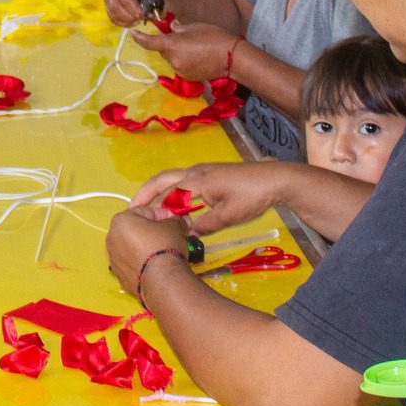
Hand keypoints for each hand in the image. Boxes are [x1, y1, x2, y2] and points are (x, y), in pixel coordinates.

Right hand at [103, 0, 144, 25]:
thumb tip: (155, 15)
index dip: (134, 10)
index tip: (143, 16)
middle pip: (116, 6)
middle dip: (129, 17)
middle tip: (140, 20)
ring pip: (112, 11)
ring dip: (125, 20)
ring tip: (136, 21)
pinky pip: (110, 15)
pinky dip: (120, 21)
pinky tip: (130, 22)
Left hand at [107, 209, 190, 296]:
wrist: (161, 280)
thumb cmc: (163, 249)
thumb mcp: (174, 226)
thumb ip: (174, 220)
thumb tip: (177, 222)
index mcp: (121, 220)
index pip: (145, 211)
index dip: (162, 215)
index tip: (172, 220)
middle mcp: (112, 238)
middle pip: (137, 229)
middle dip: (154, 231)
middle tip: (169, 235)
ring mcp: (114, 258)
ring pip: (133, 247)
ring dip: (147, 246)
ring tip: (164, 250)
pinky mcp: (119, 274)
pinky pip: (132, 262)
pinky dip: (143, 261)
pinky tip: (156, 264)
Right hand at [129, 162, 291, 235]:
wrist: (274, 179)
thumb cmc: (251, 196)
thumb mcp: (228, 216)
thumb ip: (205, 225)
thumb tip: (186, 234)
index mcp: (198, 181)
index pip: (167, 195)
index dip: (154, 209)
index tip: (143, 223)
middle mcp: (195, 172)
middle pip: (162, 179)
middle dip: (144, 193)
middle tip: (131, 209)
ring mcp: (202, 171)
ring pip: (171, 178)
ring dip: (156, 190)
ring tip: (145, 206)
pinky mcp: (209, 174)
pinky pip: (182, 181)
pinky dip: (170, 190)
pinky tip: (172, 204)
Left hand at [133, 21, 238, 80]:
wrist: (232, 57)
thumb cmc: (214, 38)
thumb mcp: (193, 27)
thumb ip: (178, 29)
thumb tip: (172, 30)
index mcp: (172, 45)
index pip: (150, 43)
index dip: (140, 38)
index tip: (133, 33)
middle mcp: (173, 60)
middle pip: (163, 51)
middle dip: (168, 44)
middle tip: (182, 37)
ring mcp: (180, 71)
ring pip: (172, 59)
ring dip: (177, 53)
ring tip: (195, 47)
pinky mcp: (188, 78)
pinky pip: (180, 67)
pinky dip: (184, 61)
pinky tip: (198, 57)